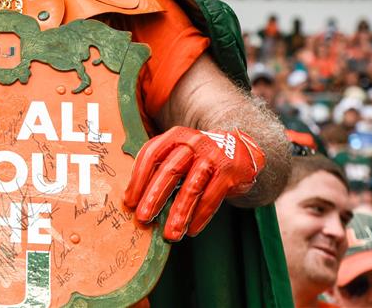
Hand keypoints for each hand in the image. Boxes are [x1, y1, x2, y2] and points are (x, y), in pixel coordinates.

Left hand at [123, 126, 264, 240]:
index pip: (151, 155)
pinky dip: (200, 216)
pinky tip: (191, 230)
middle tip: (143, 218)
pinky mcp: (229, 171)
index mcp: (174, 136)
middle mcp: (193, 142)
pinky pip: (212, 197)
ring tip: (170, 234)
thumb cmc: (198, 157)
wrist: (241, 150)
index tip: (129, 202)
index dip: (138, 179)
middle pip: (169, 171)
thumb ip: (159, 168)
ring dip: (179, 213)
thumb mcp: (178, 153)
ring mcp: (213, 156)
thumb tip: (133, 200)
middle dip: (154, 196)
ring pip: (192, 187)